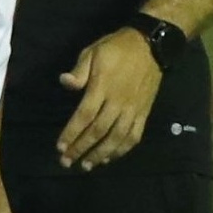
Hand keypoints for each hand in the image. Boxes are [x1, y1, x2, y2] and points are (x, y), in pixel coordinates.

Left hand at [55, 26, 161, 171]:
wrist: (152, 46)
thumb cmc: (117, 48)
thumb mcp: (93, 52)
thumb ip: (79, 71)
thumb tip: (64, 82)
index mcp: (102, 87)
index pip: (84, 116)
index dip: (72, 133)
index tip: (60, 147)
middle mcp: (118, 102)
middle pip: (98, 131)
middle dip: (81, 148)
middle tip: (66, 162)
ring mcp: (133, 109)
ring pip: (116, 138)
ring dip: (100, 154)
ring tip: (86, 166)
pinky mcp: (144, 112)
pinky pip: (134, 136)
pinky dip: (122, 149)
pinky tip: (111, 158)